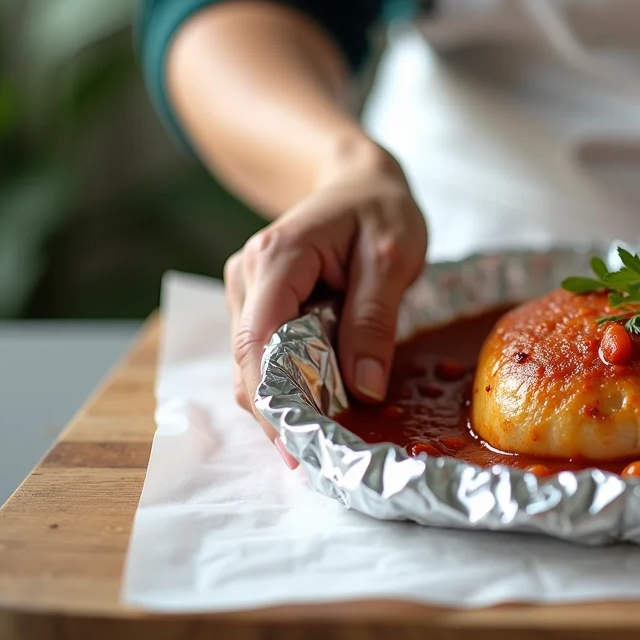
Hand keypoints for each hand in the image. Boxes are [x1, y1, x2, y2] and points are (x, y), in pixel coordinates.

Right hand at [223, 145, 427, 465]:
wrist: (361, 182)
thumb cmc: (381, 211)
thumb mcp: (393, 258)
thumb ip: (375, 320)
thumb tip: (363, 388)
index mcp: (276, 258)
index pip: (258, 341)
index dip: (275, 400)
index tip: (302, 446)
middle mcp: (247, 277)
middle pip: (250, 363)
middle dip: (283, 411)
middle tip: (325, 458)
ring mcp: (247, 293)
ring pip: (255, 366)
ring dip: (289, 401)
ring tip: (331, 439)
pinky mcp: (258, 307)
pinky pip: (269, 357)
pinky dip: (294, 384)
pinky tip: (323, 406)